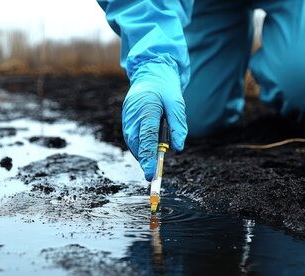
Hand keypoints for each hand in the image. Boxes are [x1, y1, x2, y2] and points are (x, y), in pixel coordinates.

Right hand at [123, 60, 186, 180]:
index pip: (147, 139)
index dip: (149, 158)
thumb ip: (178, 126)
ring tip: (153, 155)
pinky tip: (148, 147)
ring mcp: (127, 119)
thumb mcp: (177, 103)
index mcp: (147, 109)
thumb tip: (177, 148)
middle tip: (155, 172)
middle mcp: (133, 116)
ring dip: (144, 153)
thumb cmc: (165, 88)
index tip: (150, 174)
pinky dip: (141, 147)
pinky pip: (132, 140)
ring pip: (133, 144)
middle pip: (137, 145)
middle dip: (146, 159)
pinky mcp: (126, 122)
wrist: (150, 73)